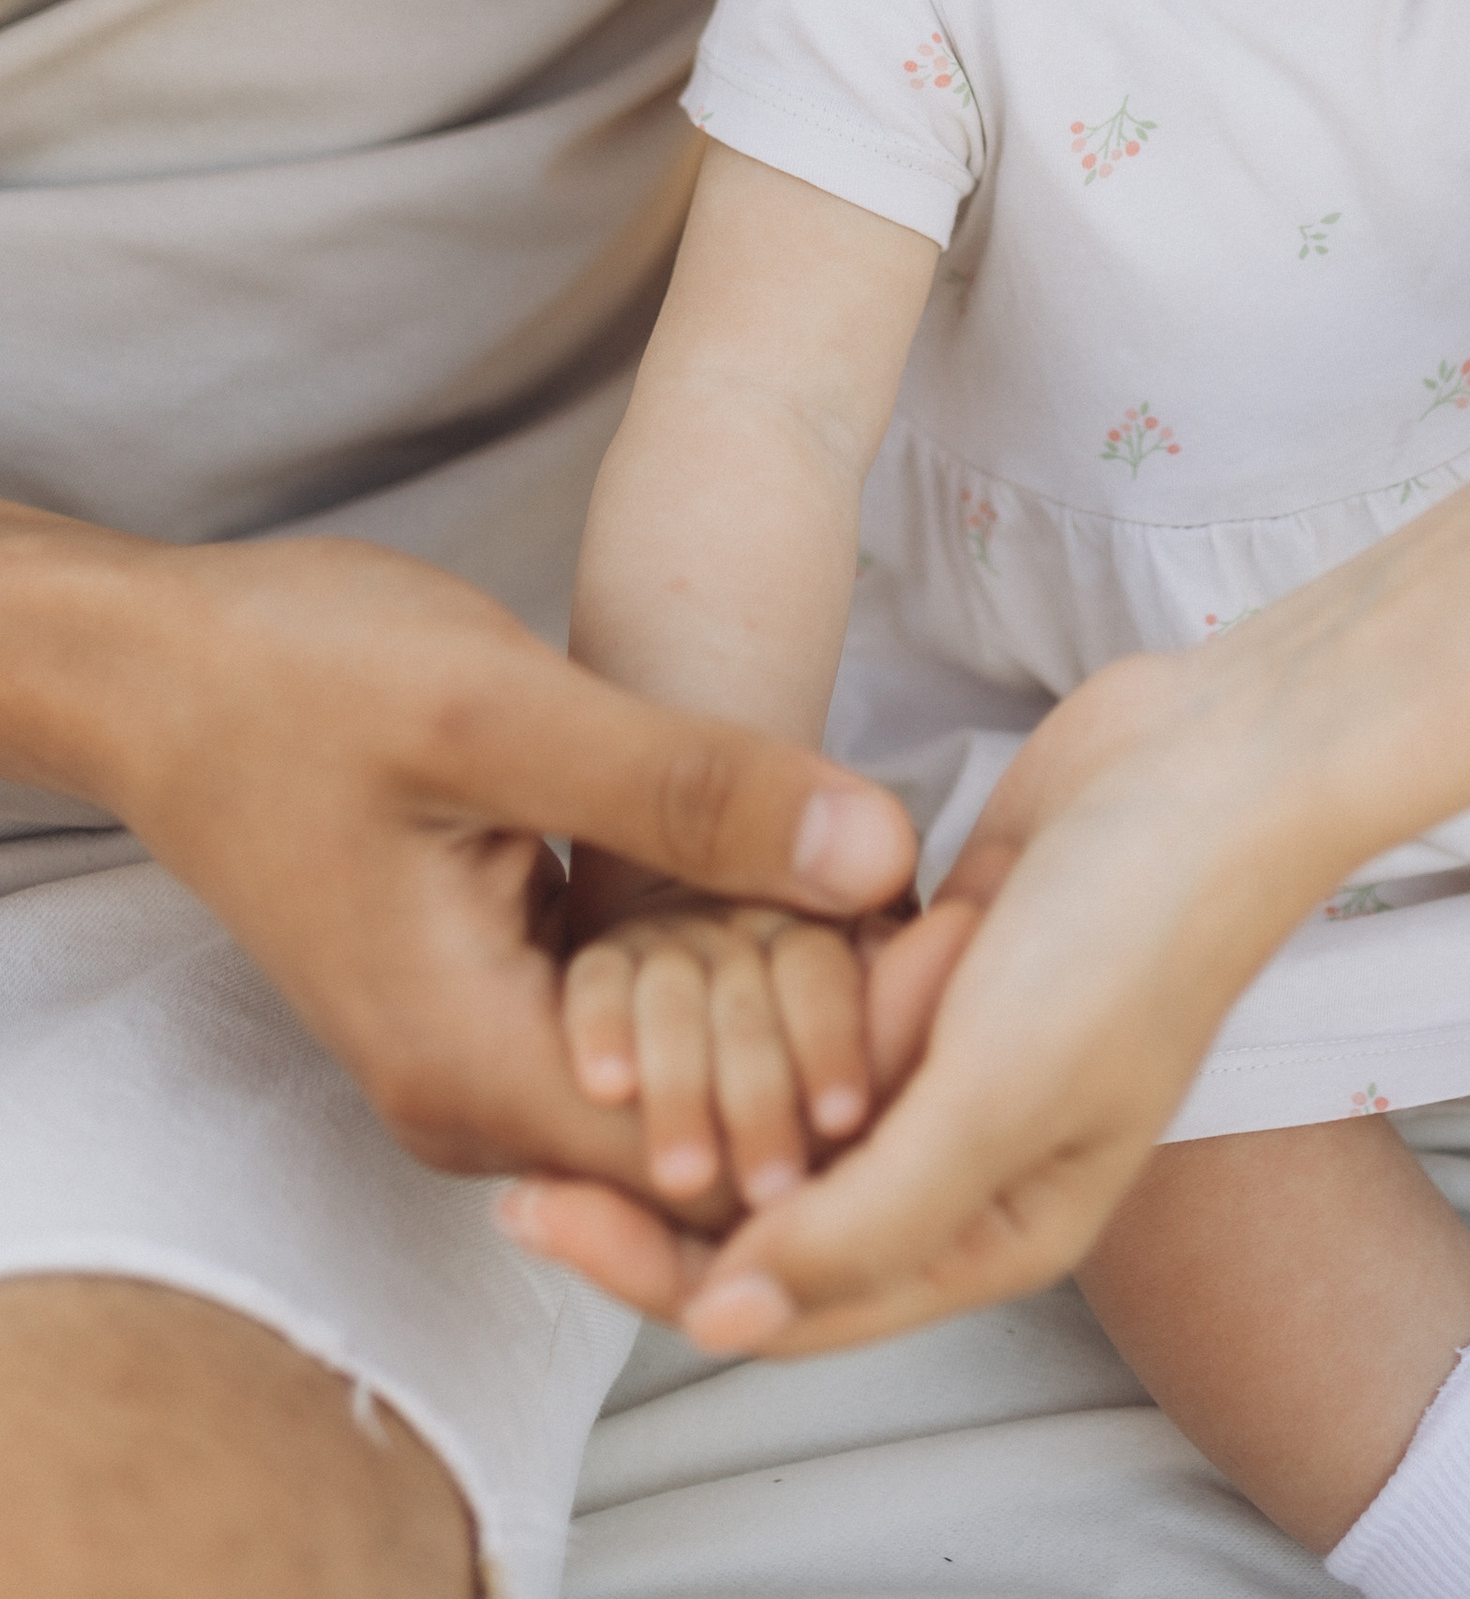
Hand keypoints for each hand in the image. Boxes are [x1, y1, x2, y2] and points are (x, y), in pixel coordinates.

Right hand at [61, 526, 915, 1185]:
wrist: (171, 669)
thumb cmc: (305, 676)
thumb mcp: (506, 715)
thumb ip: (688, 790)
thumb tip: (876, 853)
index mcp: (475, 1067)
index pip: (711, 1150)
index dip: (838, 1060)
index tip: (937, 944)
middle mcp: (479, 1099)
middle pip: (709, 1133)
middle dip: (834, 1035)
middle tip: (948, 912)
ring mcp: (488, 1053)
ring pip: (688, 1078)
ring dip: (787, 999)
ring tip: (899, 891)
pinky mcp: (503, 993)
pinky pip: (647, 1021)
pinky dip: (727, 962)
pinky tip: (810, 879)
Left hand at [499, 649, 1326, 1348]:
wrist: (1214, 764)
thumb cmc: (1133, 932)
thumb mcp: (995, 1095)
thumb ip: (865, 1220)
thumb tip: (722, 1317)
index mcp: (995, 1232)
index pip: (790, 1299)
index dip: (654, 1269)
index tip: (533, 1210)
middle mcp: (965, 1165)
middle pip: (775, 1217)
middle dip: (657, 1192)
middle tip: (519, 1155)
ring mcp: (950, 1063)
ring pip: (789, 1111)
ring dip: (714, 1089)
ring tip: (605, 1052)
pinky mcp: (936, 968)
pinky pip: (819, 1012)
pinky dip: (766, 1002)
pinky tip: (688, 966)